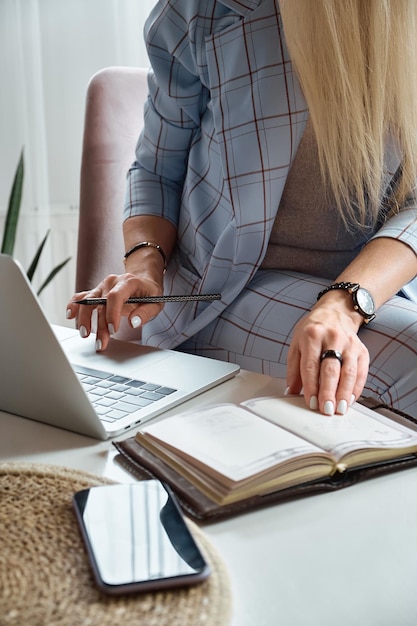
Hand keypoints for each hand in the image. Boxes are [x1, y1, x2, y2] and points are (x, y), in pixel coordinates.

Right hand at [66, 271, 164, 350]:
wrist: (143, 279)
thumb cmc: (149, 292)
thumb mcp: (156, 302)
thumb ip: (145, 313)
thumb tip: (133, 323)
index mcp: (128, 282)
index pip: (115, 297)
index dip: (112, 314)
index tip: (112, 330)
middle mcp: (112, 282)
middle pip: (100, 303)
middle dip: (99, 325)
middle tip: (100, 343)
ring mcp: (101, 287)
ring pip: (87, 301)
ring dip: (83, 319)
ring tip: (84, 334)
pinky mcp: (95, 292)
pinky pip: (81, 297)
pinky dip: (74, 305)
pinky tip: (70, 315)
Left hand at [285, 301, 369, 415]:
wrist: (335, 313)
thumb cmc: (313, 330)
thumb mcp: (296, 344)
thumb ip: (294, 369)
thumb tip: (292, 391)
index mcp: (312, 336)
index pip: (311, 365)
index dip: (311, 386)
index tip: (311, 402)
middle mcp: (332, 338)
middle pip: (331, 369)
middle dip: (328, 392)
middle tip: (326, 409)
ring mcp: (350, 344)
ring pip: (349, 372)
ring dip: (344, 393)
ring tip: (339, 409)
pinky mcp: (362, 350)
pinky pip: (361, 372)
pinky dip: (356, 388)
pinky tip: (350, 400)